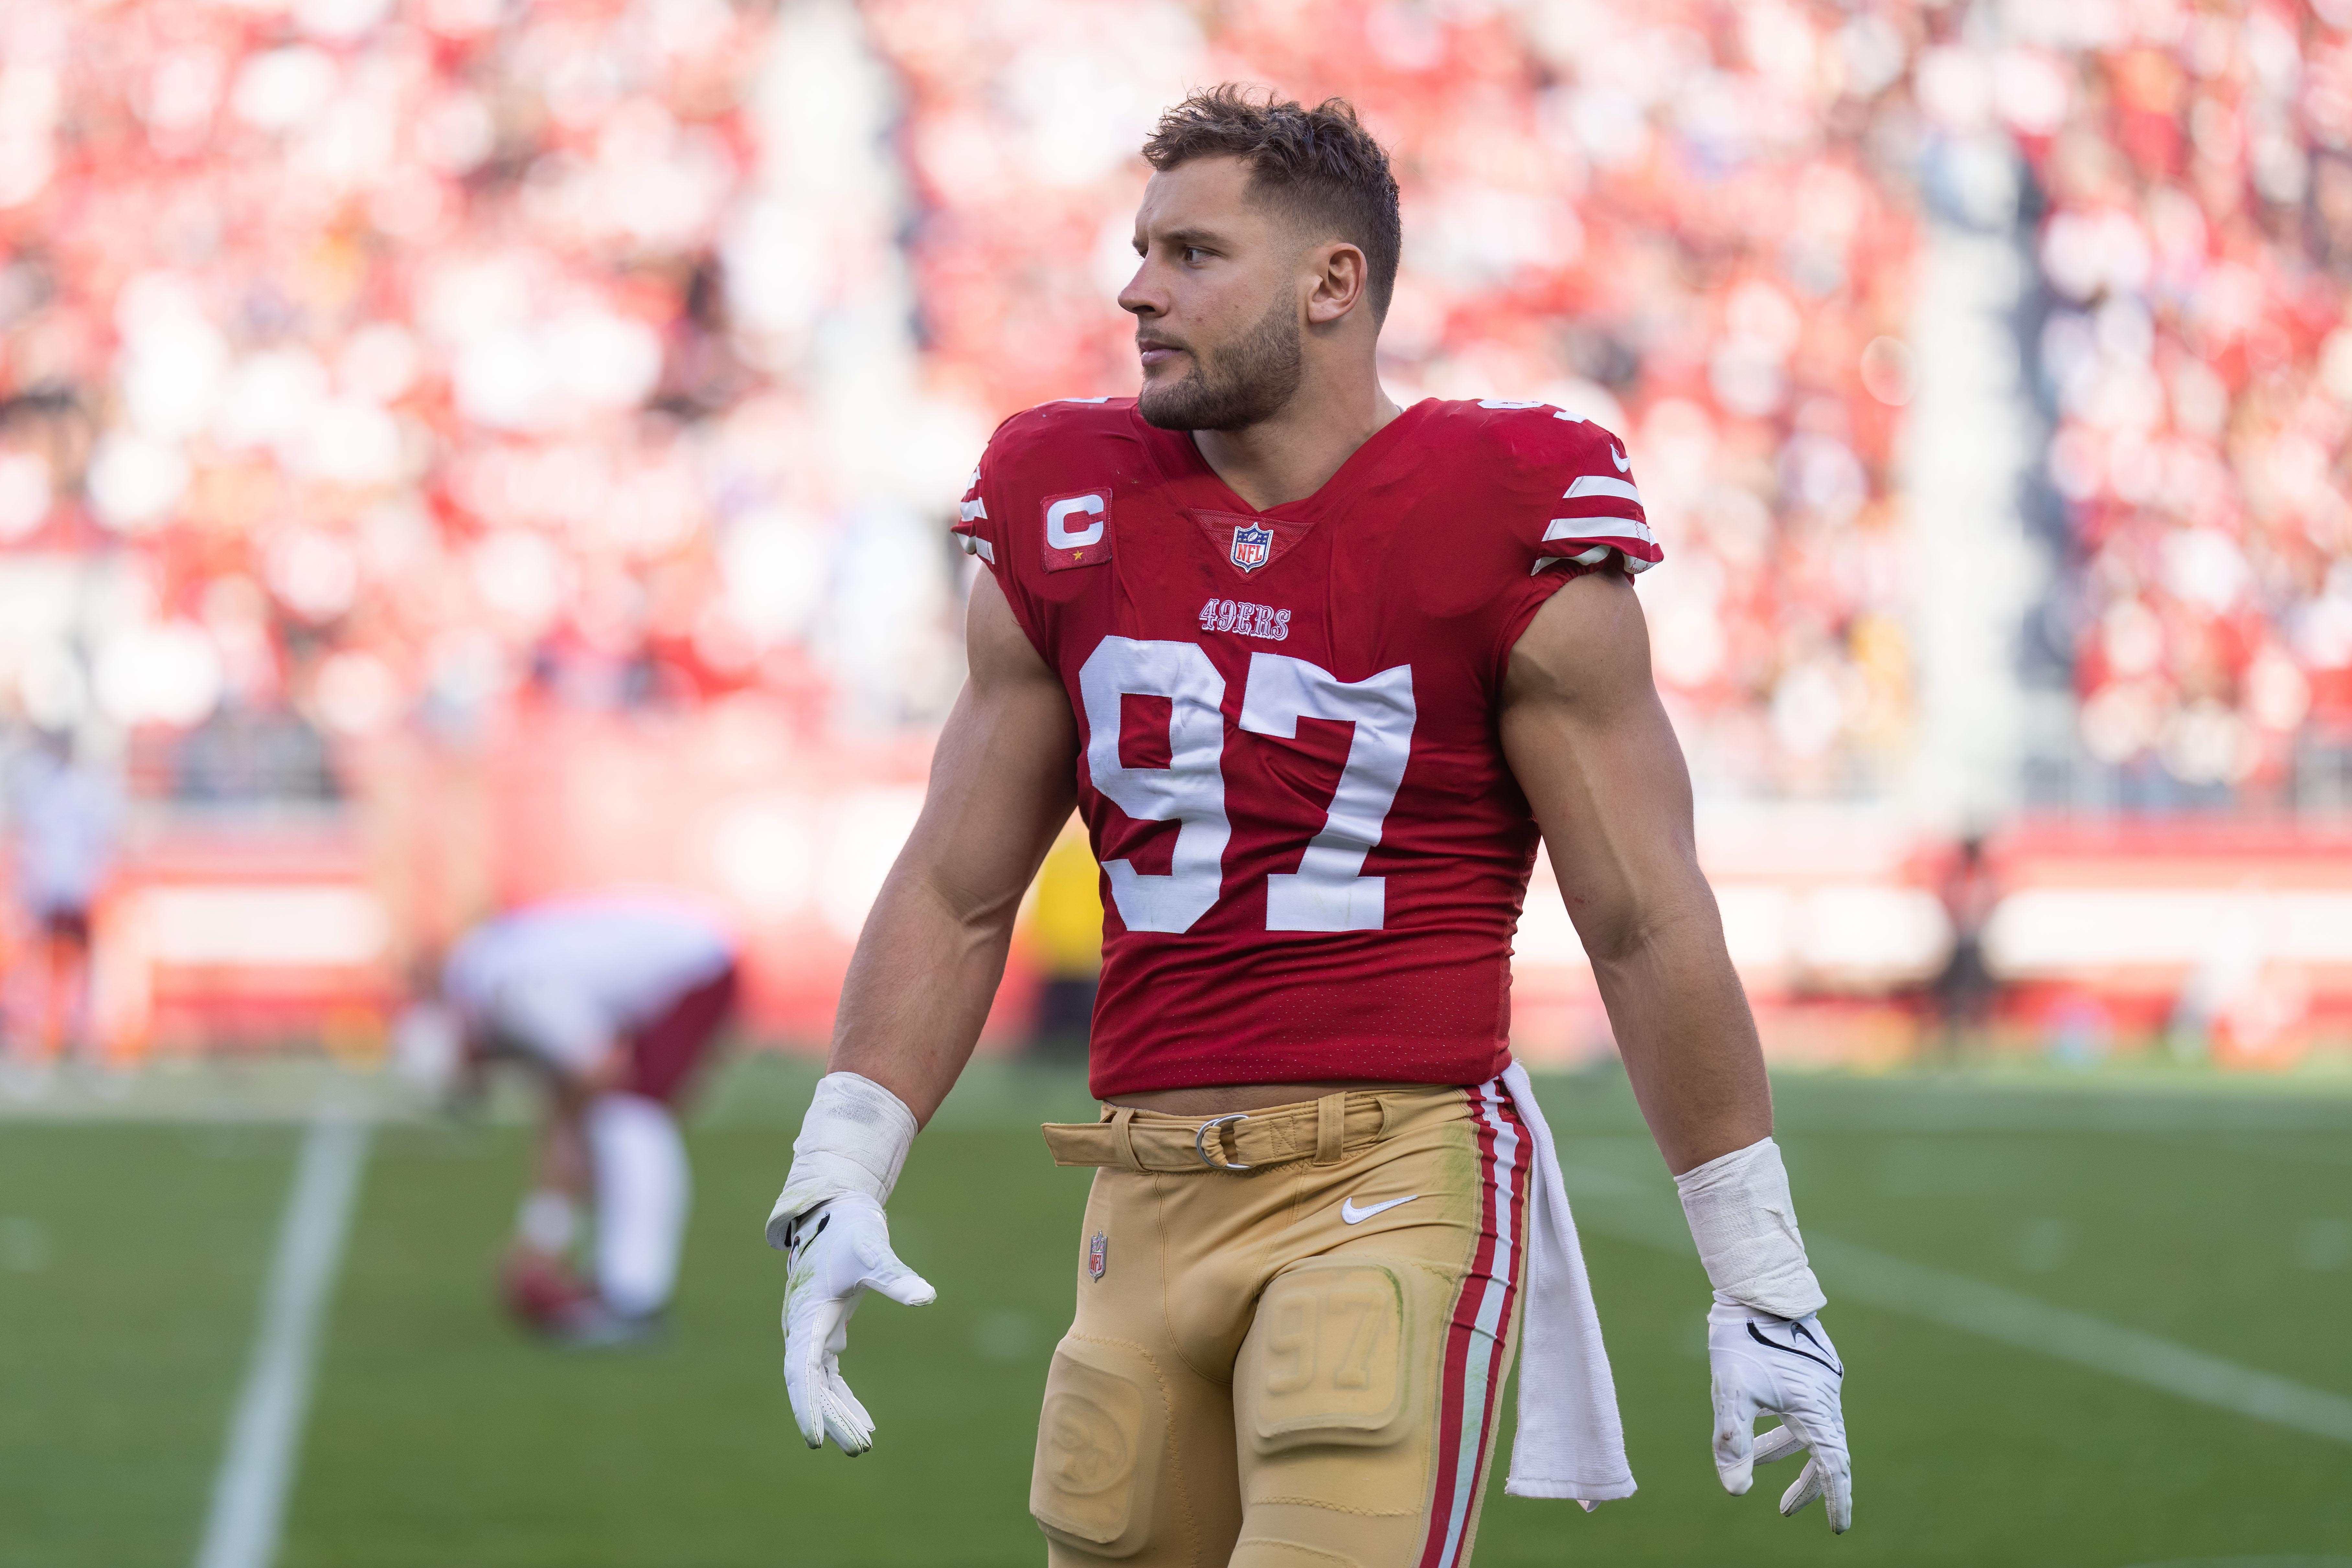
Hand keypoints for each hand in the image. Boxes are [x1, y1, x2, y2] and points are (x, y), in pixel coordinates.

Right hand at [780, 1192, 935, 1454]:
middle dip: (832, 1417)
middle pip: (811, 1385)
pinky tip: (863, 1420)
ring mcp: (810, 1333)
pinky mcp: (823, 1331)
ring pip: (819, 1385)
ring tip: (864, 1443)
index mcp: (806, 1314)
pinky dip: (842, 1397)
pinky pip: (828, 1375)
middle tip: (861, 1447)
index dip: (806, 1405)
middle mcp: (801, 1328)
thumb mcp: (873, 1250)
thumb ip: (895, 1275)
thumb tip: (926, 1296)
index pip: (801, 1370)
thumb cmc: (851, 1229)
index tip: (816, 1438)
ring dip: (838, 1413)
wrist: (835, 1212)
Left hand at [1707, 1300, 1851, 1531]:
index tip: (1838, 1528)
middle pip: (1824, 1454)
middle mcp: (1824, 1400)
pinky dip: (1782, 1428)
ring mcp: (1817, 1385)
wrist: (1757, 1288)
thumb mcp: (1731, 1391)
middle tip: (1785, 1511)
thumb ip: (1733, 1441)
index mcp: (1814, 1409)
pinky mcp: (1806, 1372)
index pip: (1833, 1467)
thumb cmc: (1744, 1337)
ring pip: (1809, 1432)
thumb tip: (1736, 1492)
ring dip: (1786, 1454)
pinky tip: (1757, 1426)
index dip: (1835, 1499)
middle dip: (1807, 1486)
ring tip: (1756, 1465)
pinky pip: (1801, 1412)